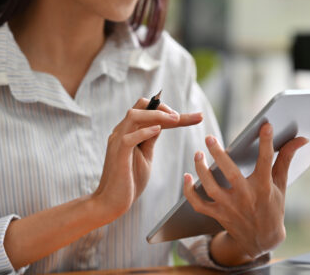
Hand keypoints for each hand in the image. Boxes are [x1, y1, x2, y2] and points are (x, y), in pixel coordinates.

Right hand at [93, 97, 202, 220]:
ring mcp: (118, 141)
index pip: (149, 111)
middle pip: (141, 106)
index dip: (172, 111)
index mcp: (129, 131)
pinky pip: (129, 138)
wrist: (112, 202)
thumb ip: (150, 139)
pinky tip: (158, 130)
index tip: (197, 117)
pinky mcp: (118, 155)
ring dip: (157, 115)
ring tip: (176, 119)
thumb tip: (161, 124)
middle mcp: (122, 132)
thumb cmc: (129, 180)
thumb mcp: (145, 155)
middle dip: (164, 107)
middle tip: (182, 116)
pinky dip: (144, 131)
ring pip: (134, 116)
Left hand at [183, 123, 307, 263]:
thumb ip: (286, 158)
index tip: (266, 126)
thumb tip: (301, 139)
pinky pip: (199, 203)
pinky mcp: (218, 215)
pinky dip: (189, 192)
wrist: (262, 240)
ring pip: (210, 188)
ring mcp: (230, 207)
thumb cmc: (272, 206)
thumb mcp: (281, 183)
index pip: (266, 161)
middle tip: (209, 138)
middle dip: (219, 155)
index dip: (267, 143)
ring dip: (201, 170)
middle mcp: (246, 197)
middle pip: (230, 174)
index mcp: (264, 187)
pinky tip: (186, 176)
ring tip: (198, 154)